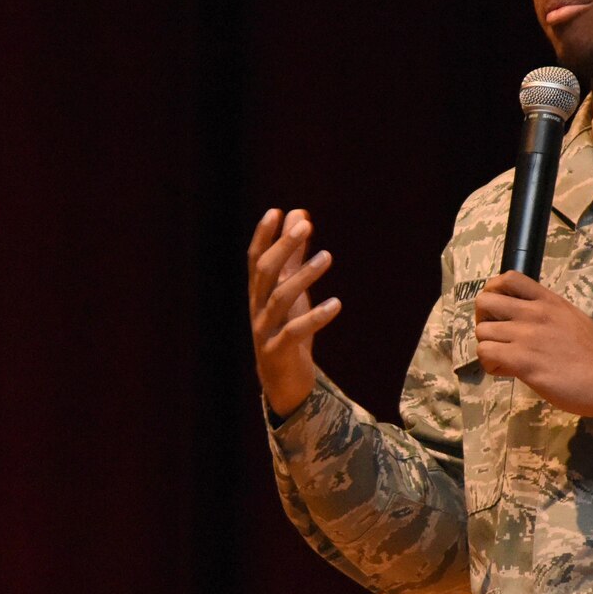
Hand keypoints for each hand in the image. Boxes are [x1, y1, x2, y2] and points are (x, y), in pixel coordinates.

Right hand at [247, 207, 340, 417]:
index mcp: (258, 292)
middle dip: (283, 247)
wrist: (282, 381)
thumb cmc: (287, 328)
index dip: (263, 236)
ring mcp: (265, 330)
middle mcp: (257, 308)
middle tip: (305, 225)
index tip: (277, 212)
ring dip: (303, 275)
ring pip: (280, 298)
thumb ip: (294, 256)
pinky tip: (336, 304)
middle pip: (265, 272)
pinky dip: (316, 317)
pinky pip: (295, 331)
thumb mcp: (292, 290)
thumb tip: (301, 217)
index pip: (255, 259)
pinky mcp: (278, 352)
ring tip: (327, 257)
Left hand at [475, 271, 592, 417]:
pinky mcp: (522, 360)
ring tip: (503, 358)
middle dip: (483, 320)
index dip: (494, 292)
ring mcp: (526, 335)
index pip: (509, 278)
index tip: (499, 310)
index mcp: (548, 300)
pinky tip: (505, 370)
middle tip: (495, 335)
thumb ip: (549, 314)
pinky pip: (486, 353)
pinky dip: (490, 363)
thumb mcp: (573, 319)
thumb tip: (530, 320)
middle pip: (484, 301)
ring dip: (487, 346)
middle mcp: (534, 313)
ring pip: (482, 331)